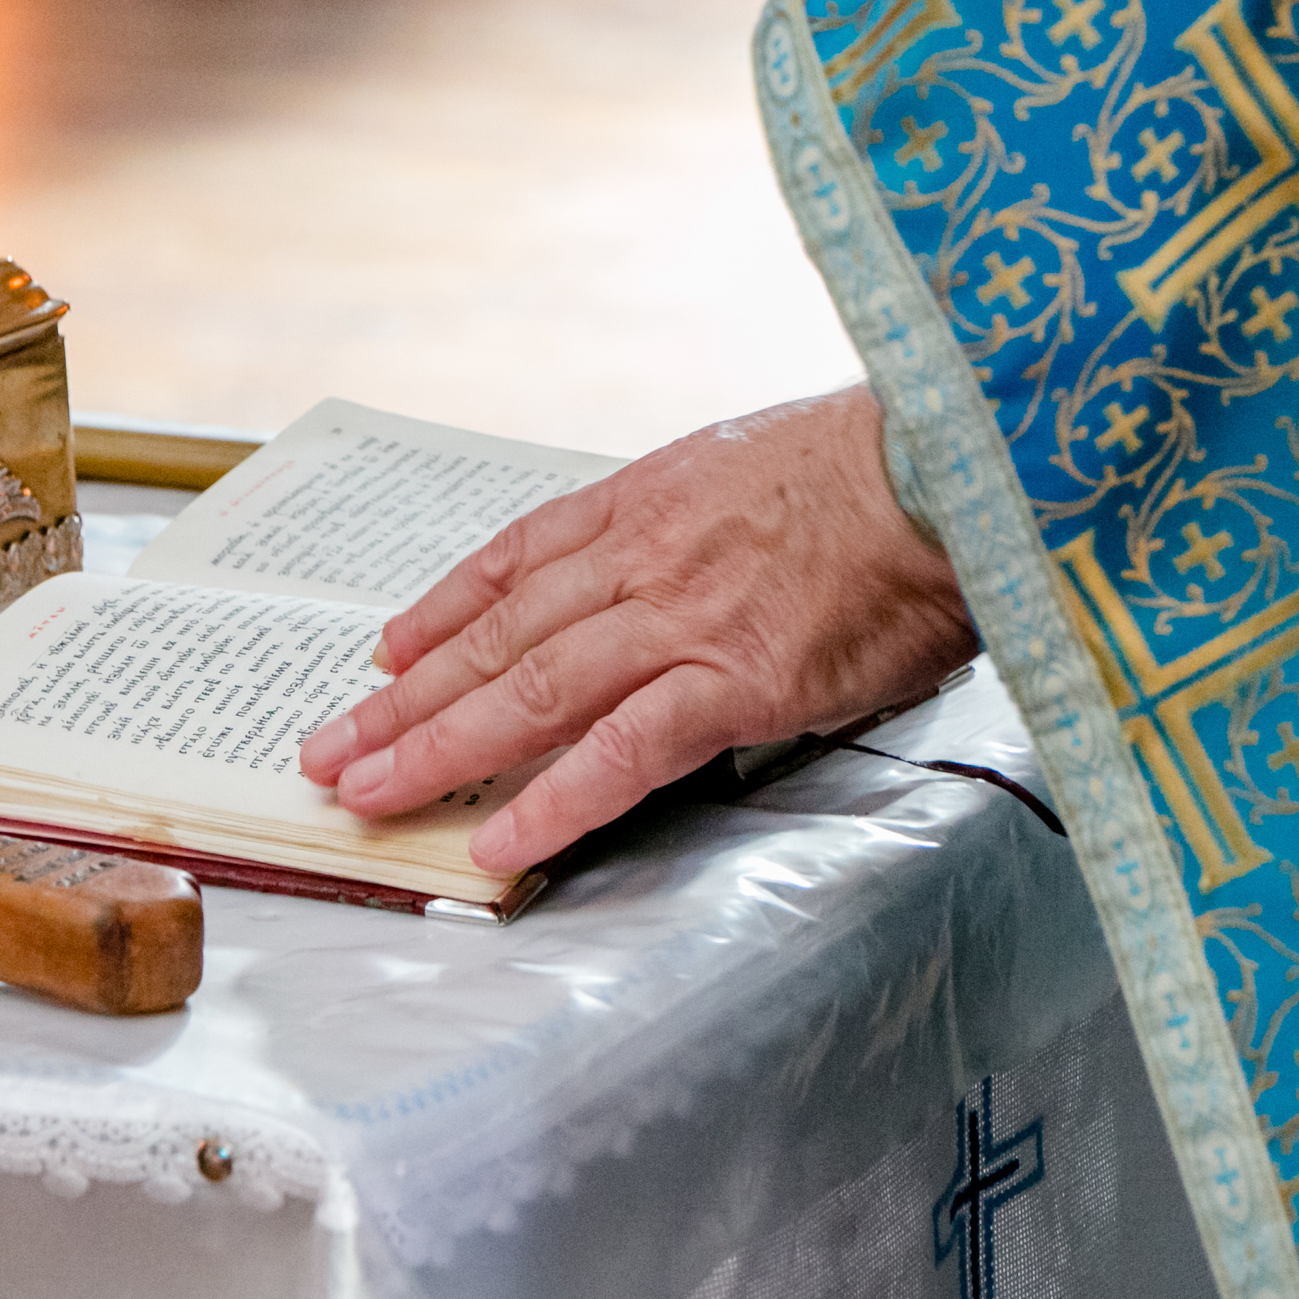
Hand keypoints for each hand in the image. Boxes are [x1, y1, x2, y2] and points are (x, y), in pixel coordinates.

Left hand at [298, 386, 977, 872]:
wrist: (967, 457)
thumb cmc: (893, 464)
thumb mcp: (769, 461)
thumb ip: (710, 515)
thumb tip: (695, 563)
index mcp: (652, 495)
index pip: (517, 558)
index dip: (442, 610)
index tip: (387, 650)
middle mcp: (645, 554)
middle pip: (497, 634)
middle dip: (403, 697)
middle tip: (330, 746)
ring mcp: (684, 617)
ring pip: (530, 690)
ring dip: (438, 747)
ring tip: (367, 793)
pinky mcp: (737, 679)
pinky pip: (622, 751)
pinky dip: (553, 800)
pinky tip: (499, 841)